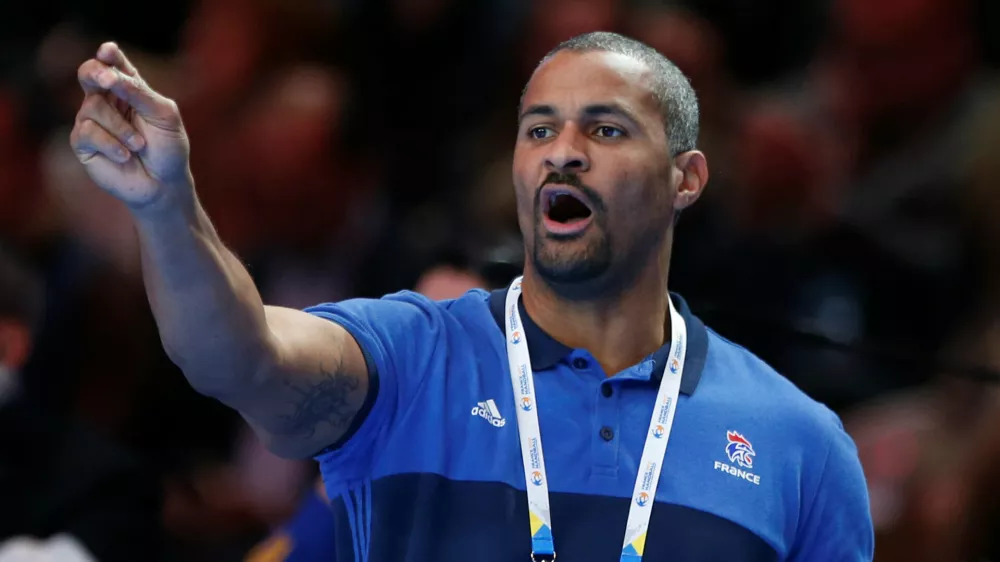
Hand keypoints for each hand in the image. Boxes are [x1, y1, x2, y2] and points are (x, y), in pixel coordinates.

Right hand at [70, 42, 192, 210]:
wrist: (163, 184)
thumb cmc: (167, 148)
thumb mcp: (162, 115)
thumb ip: (138, 93)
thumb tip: (109, 76)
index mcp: (129, 89)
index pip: (115, 64)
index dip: (110, 55)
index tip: (109, 50)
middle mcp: (107, 100)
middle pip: (89, 74)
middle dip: (95, 73)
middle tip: (106, 79)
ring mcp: (92, 120)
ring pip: (93, 106)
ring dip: (120, 127)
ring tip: (138, 144)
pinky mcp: (82, 143)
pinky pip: (88, 132)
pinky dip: (111, 144)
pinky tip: (125, 156)